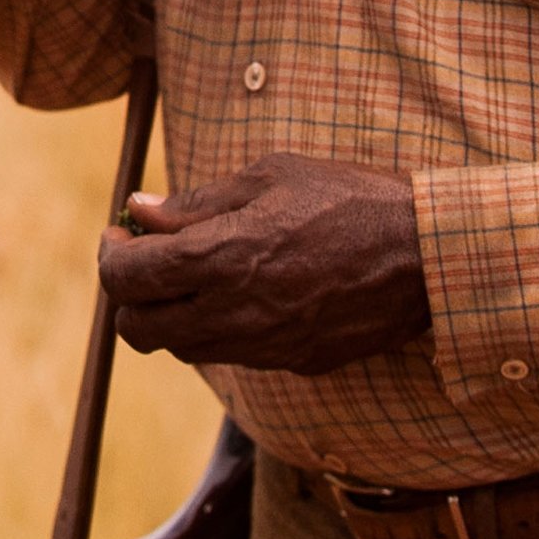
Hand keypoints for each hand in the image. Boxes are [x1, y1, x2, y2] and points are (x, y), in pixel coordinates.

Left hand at [100, 154, 432, 374]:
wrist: (427, 255)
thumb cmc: (351, 200)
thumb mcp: (271, 176)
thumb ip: (198, 201)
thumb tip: (142, 210)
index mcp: (222, 257)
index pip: (127, 278)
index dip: (111, 255)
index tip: (119, 234)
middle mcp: (233, 312)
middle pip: (139, 329)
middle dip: (129, 294)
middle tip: (146, 260)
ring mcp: (262, 346)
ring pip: (181, 348)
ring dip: (171, 315)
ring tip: (195, 274)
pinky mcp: (291, 363)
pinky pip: (230, 355)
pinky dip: (216, 329)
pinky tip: (241, 292)